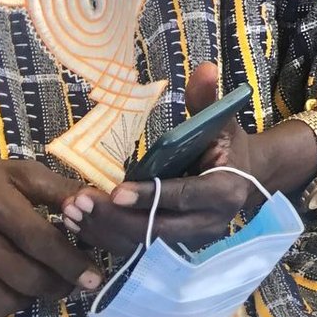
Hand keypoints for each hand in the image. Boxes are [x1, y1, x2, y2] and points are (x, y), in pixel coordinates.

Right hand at [0, 159, 100, 316]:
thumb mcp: (14, 172)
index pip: (40, 241)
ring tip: (38, 281)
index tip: (95, 277)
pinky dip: (2, 310)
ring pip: (7, 303)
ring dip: (32, 299)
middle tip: (72, 281)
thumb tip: (98, 202)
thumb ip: (57, 188)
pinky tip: (8, 290)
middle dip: (59, 285)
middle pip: (28, 278)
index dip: (72, 262)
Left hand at [62, 64, 262, 257]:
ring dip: (103, 229)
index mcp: (225, 191)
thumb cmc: (228, 146)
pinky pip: (135, 248)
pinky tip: (78, 222)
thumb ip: (207, 99)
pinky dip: (106, 236)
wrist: (245, 179)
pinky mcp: (173, 249)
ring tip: (71, 211)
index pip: (183, 196)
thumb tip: (204, 68)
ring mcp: (190, 241)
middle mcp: (209, 224)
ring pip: (141, 243)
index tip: (116, 190)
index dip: (150, 195)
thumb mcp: (220, 121)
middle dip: (115, 217)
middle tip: (80, 201)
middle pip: (156, 229)